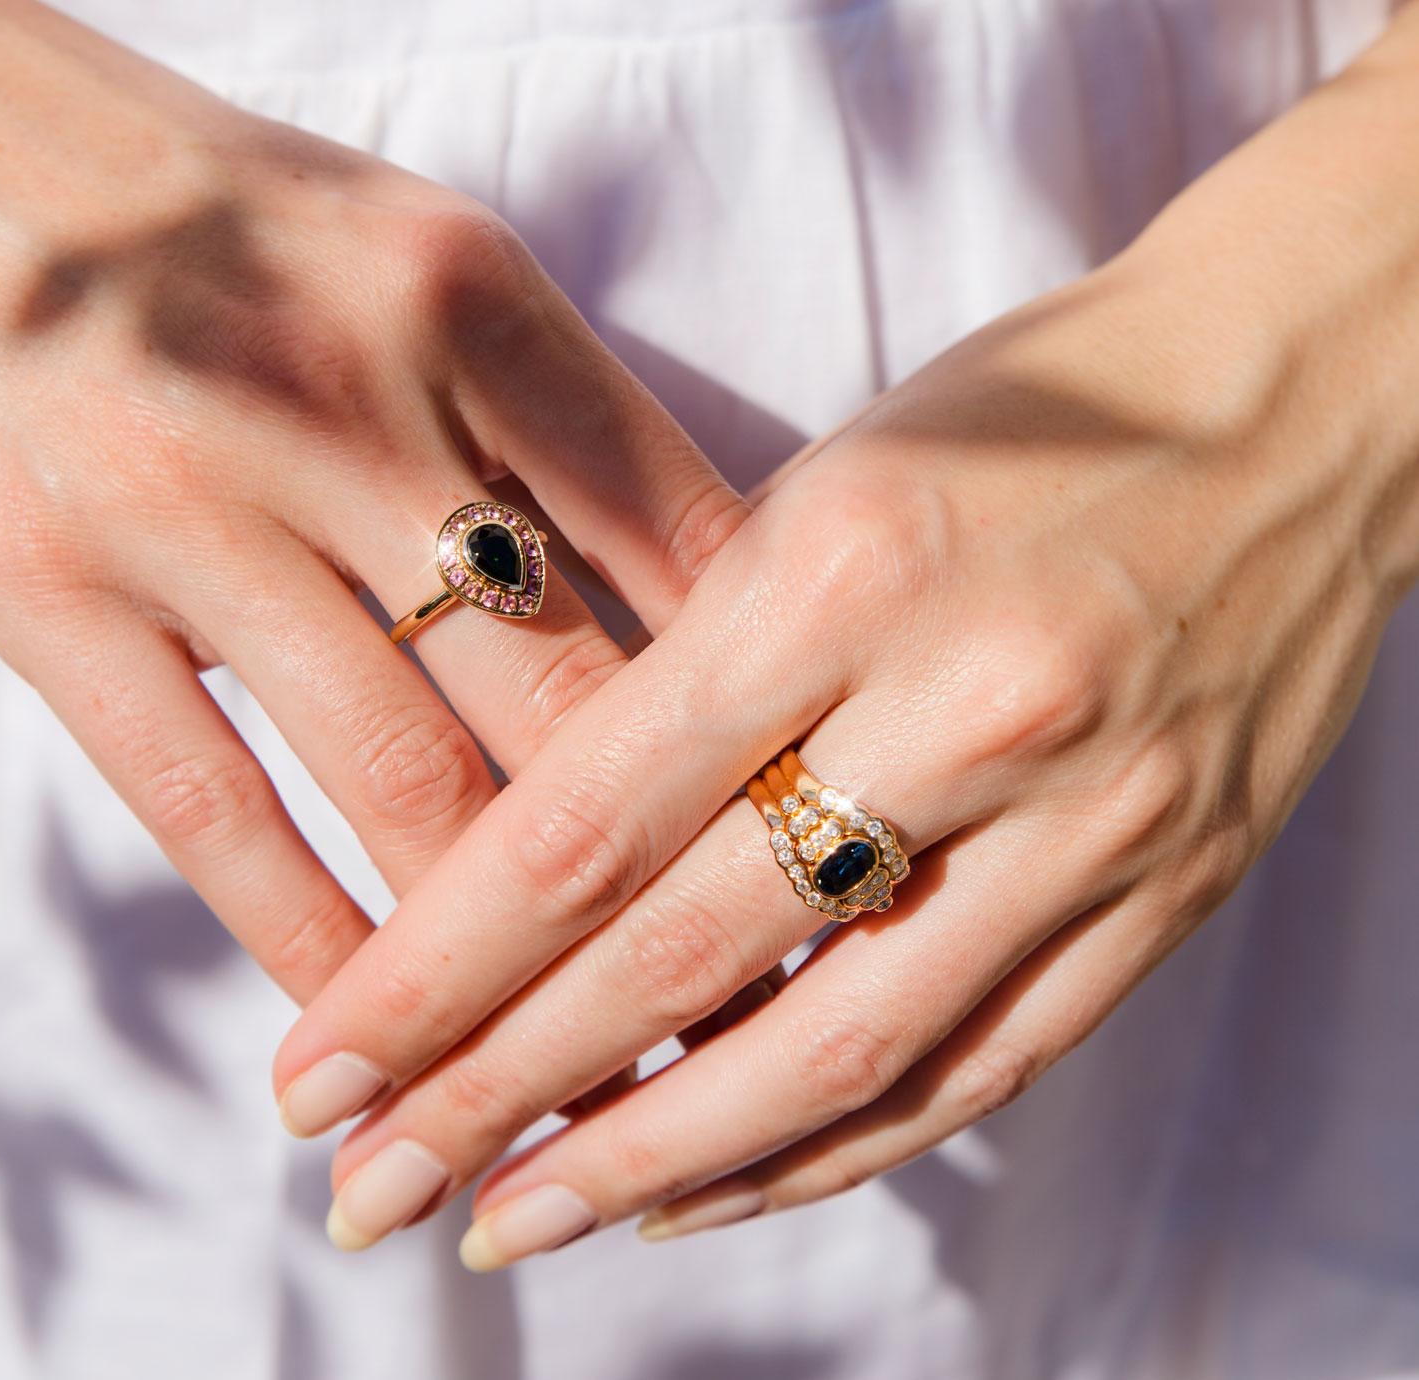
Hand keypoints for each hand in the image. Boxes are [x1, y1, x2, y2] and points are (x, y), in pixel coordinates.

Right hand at [0, 0, 743, 1020]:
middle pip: (566, 688)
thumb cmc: (219, 213)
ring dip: (510, 950)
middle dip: (674, 864)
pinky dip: (310, 935)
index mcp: (469, 294)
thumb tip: (721, 603)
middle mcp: (341, 392)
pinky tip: (380, 1021)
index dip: (769, 707)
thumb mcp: (419, 258)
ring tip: (587, 1064)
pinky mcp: (35, 585)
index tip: (823, 829)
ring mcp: (182, 496)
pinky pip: (212, 805)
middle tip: (753, 993)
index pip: (681, 540)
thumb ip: (562, 422)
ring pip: (403, 775)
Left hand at [273, 0, 1418, 1259]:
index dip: (439, 970)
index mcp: (845, 568)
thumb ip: (706, 672)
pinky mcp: (1172, 884)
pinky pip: (984, 1060)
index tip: (323, 1072)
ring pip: (839, 1049)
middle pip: (689, 954)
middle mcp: (970, 702)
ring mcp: (1092, 812)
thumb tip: (559, 862)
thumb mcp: (830, 488)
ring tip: (523, 1219)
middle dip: (507, 1093)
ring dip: (660, 1162)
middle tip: (376, 1191)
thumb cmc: (1033, 416)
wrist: (1297, 400)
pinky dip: (834, 1146)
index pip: (593, 818)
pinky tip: (715, 1188)